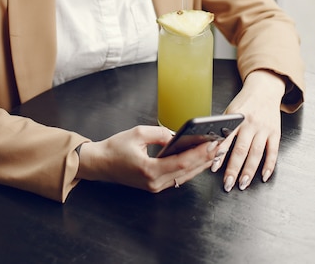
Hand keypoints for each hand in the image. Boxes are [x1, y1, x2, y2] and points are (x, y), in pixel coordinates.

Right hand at [76, 125, 222, 191]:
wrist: (99, 164)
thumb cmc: (115, 148)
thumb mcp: (138, 133)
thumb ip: (160, 133)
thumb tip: (178, 134)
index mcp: (149, 170)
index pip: (182, 162)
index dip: (200, 153)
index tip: (213, 143)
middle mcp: (154, 183)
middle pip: (187, 172)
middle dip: (205, 158)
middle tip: (220, 145)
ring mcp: (155, 186)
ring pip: (184, 176)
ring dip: (200, 164)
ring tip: (214, 152)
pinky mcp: (154, 185)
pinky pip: (177, 177)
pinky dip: (189, 168)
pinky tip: (198, 159)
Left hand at [211, 69, 285, 191]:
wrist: (265, 88)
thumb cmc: (245, 102)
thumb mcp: (230, 110)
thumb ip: (223, 127)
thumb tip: (210, 146)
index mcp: (236, 118)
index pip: (226, 138)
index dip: (220, 154)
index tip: (214, 167)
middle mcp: (250, 124)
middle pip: (241, 150)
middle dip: (234, 169)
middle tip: (228, 183)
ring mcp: (263, 129)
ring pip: (256, 153)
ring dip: (249, 171)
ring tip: (242, 184)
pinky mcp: (275, 133)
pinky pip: (273, 152)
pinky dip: (269, 165)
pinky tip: (263, 176)